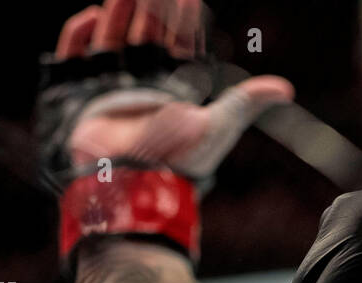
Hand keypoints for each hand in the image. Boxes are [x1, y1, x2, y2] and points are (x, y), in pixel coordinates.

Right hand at [47, 0, 291, 179]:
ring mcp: (110, 88)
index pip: (176, 44)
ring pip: (111, 38)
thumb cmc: (177, 160)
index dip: (181, 19)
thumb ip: (245, 102)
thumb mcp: (218, 126)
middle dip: (148, 7)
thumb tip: (285, 89)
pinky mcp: (80, 95)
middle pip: (144, 34)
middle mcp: (142, 86)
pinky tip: (92, 14)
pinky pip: (76, 55)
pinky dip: (80, 34)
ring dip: (116, 12)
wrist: (133, 185)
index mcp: (173, 90)